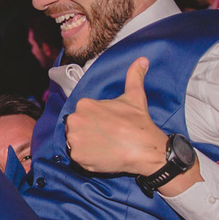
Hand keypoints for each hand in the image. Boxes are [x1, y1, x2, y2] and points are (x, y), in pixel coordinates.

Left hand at [65, 57, 165, 174]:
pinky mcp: (77, 157)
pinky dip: (88, 159)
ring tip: (104, 147)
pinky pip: (78, 158)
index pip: (83, 114)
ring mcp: (74, 139)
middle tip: (106, 138)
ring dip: (86, 146)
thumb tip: (142, 59)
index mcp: (84, 105)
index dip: (95, 122)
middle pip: (76, 128)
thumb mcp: (134, 96)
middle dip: (88, 133)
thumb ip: (134, 76)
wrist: (143, 149)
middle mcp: (75, 120)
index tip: (107, 127)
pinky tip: (102, 156)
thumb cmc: (138, 122)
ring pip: (76, 143)